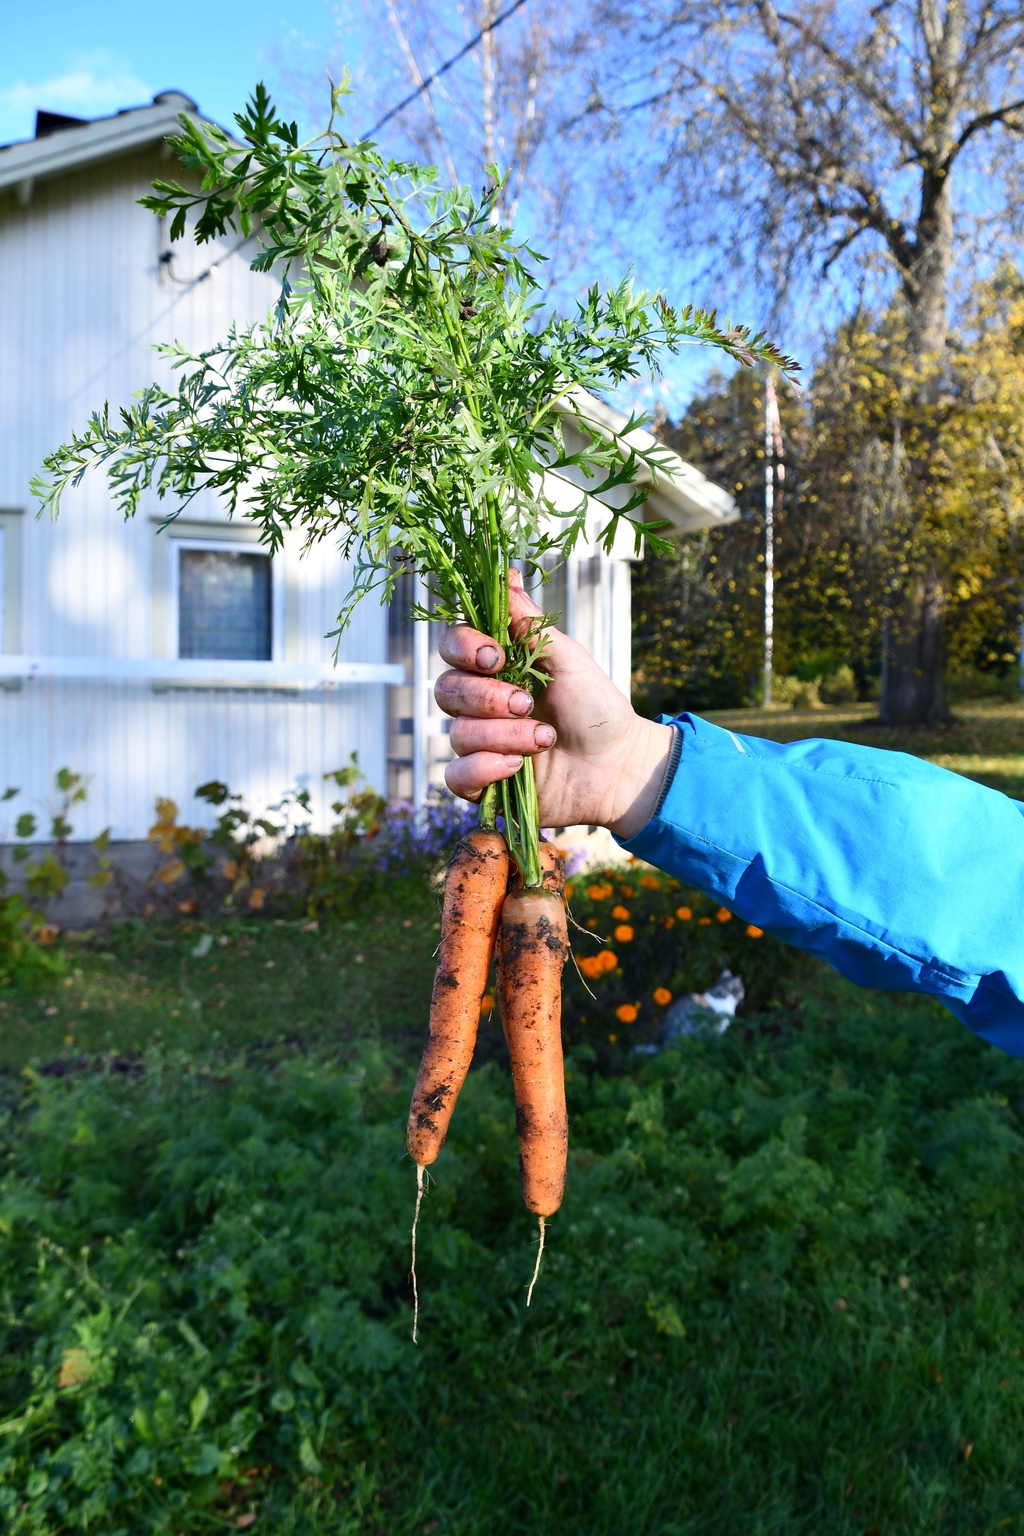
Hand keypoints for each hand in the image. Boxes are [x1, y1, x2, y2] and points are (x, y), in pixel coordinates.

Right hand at [435, 570, 672, 838]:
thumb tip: (506, 572)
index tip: (496, 656)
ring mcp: (480, 743)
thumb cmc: (595, 706)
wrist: (618, 764)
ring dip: (504, 736)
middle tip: (527, 702)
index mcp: (496, 668)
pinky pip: (456, 775)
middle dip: (487, 698)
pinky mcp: (483, 782)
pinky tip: (517, 767)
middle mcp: (480, 704)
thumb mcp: (565, 656)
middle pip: (446, 690)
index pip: (452, 647)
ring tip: (545, 739)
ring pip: (457, 734)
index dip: (464, 649)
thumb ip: (528, 621)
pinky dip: (484, 769)